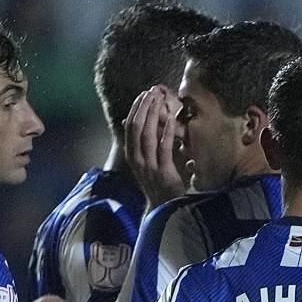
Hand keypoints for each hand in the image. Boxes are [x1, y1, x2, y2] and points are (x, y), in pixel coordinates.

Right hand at [124, 85, 185, 207]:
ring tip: (159, 98)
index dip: (136, 109)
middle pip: (136, 127)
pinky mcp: (163, 173)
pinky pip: (163, 147)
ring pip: (146, 134)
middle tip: (152, 91)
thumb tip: (132, 123)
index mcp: (133, 157)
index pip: (130, 127)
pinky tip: (171, 118)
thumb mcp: (148, 162)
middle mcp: (137, 161)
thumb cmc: (159, 185)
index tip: (143, 95)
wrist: (165, 211)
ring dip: (153, 114)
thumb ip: (143, 144)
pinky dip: (166, 131)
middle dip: (143, 107)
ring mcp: (149, 167)